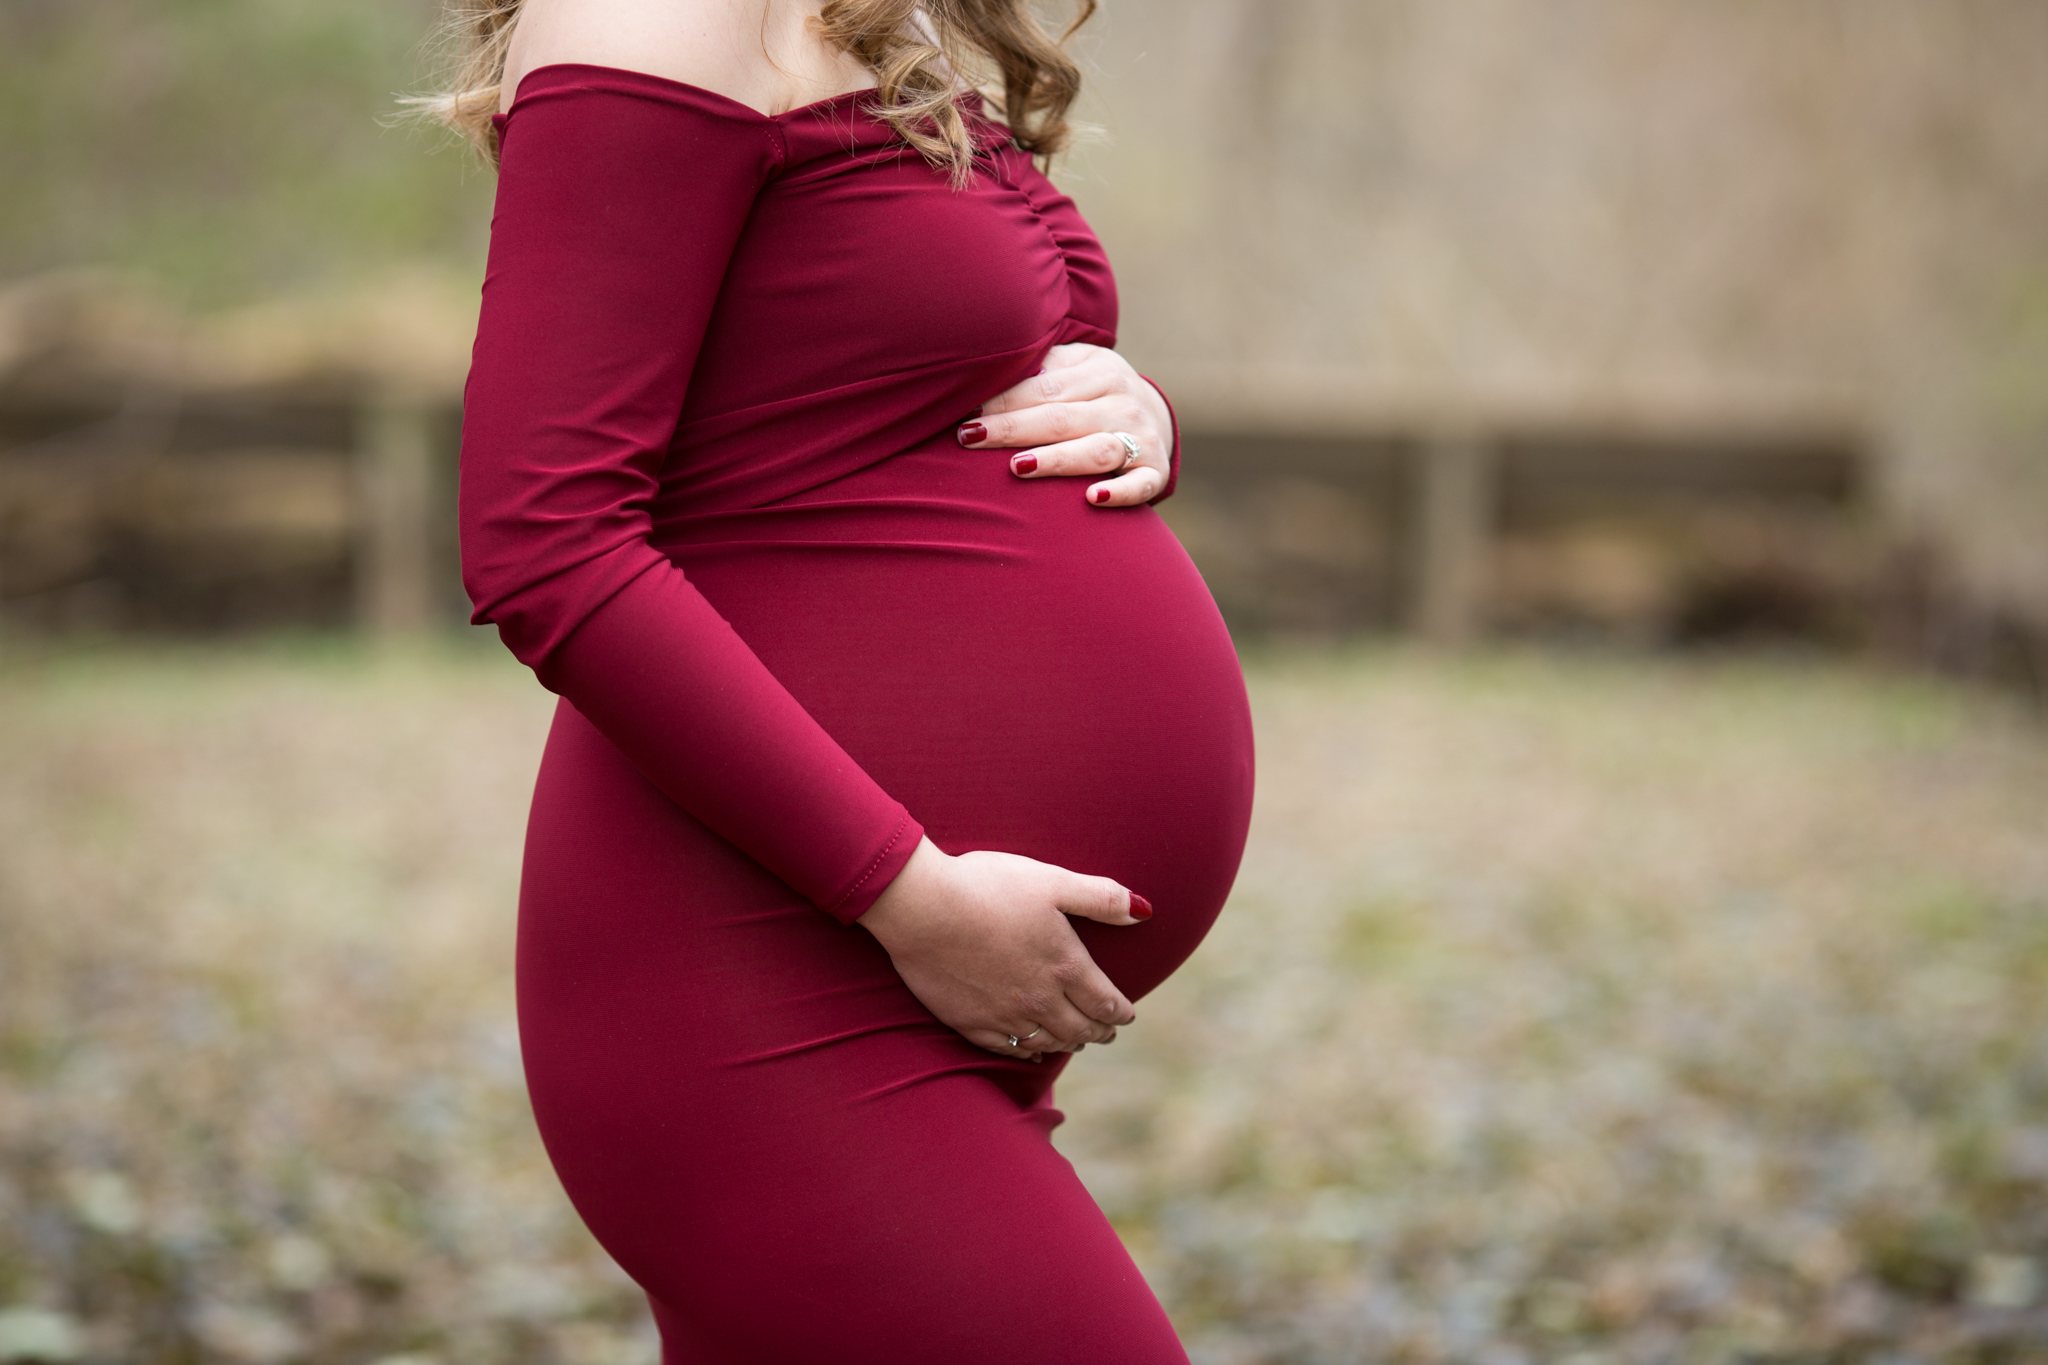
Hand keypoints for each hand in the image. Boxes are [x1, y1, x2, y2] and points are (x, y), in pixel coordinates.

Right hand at [858, 837, 1148, 1058]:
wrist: (922, 907)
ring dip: (1067, 1042)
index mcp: (1064, 966)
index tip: (1126, 1015)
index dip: (1120, 1012)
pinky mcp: (969, 1023)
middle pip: (1080, 1029)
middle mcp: (1040, 1000)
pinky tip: (1030, 1051)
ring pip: (1047, 1043)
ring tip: (1074, 1040)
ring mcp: (1003, 1016)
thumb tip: (1144, 910)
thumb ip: (1101, 897)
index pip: (1105, 1002)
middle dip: (1099, 1031)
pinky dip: (1027, 1053)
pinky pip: (1008, 1049)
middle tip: (1106, 1031)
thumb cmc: (988, 886)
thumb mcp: (1052, 881)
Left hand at [956, 343, 1172, 506]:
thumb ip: (1042, 368)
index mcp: (1100, 370)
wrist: (1155, 416)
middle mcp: (1123, 402)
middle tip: (971, 438)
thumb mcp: (1076, 366)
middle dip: (1012, 429)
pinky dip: (1119, 493)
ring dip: (1056, 460)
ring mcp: (1142, 438)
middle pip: (1061, 418)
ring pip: (1094, 450)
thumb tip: (987, 376)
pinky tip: (1092, 497)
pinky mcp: (1155, 472)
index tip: (966, 413)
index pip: (1044, 388)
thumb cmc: (1095, 393)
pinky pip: (1139, 486)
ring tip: (1018, 467)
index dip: (1003, 401)